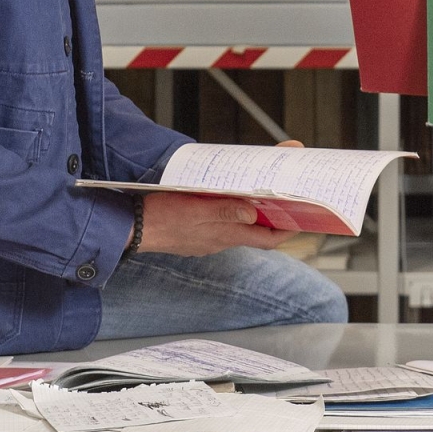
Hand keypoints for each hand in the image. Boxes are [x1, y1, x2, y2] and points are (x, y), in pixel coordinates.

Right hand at [136, 191, 295, 255]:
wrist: (131, 227)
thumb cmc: (160, 217)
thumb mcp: (194, 208)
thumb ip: (223, 210)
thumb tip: (252, 211)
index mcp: (224, 234)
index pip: (267, 239)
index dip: (287, 229)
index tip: (302, 215)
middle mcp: (220, 239)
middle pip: (257, 231)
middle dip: (273, 216)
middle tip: (285, 197)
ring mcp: (207, 238)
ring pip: (238, 226)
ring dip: (251, 212)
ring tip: (260, 192)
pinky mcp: (195, 232)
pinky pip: (221, 224)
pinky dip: (231, 212)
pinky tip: (226, 198)